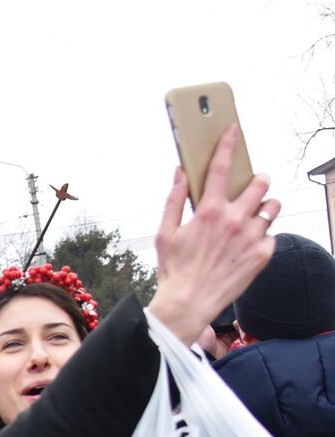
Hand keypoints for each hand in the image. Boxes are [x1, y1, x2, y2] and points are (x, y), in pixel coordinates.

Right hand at [149, 124, 278, 345]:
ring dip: (265, 207)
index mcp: (208, 211)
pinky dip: (261, 237)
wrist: (189, 304)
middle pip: (260, 183)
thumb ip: (173, 200)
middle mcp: (234, 220)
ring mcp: (252, 237)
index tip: (233, 130)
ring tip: (252, 217)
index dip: (228, 144)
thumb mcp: (165, 233)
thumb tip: (179, 173)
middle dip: (256, 181)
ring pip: (273, 207)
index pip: (220, 167)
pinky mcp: (263, 254)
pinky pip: (271, 235)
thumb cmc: (174, 270)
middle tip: (249, 188)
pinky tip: (245, 246)